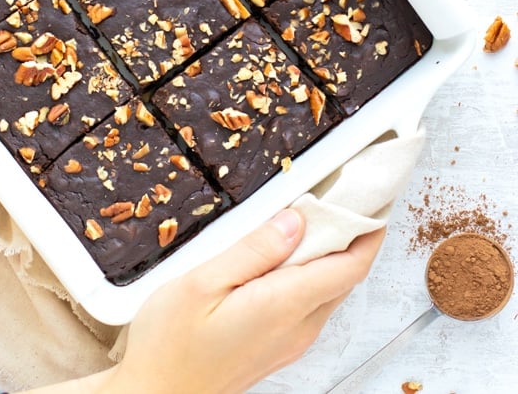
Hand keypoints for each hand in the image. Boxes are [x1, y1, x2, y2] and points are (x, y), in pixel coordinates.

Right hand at [112, 211, 384, 393]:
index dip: (368, 231)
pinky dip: (315, 274)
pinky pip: (312, 304)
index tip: (373, 197)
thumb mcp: (203, 283)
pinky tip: (291, 254)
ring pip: (330, 290)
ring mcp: (291, 341)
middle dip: (355, 236)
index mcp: (284, 306)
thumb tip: (296, 220)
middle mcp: (298, 327)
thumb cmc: (170, 343)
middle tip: (346, 195)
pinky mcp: (278, 347)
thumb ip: (255, 249)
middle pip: (345, 277)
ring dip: (334, 254)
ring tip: (320, 216)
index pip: (349, 265)